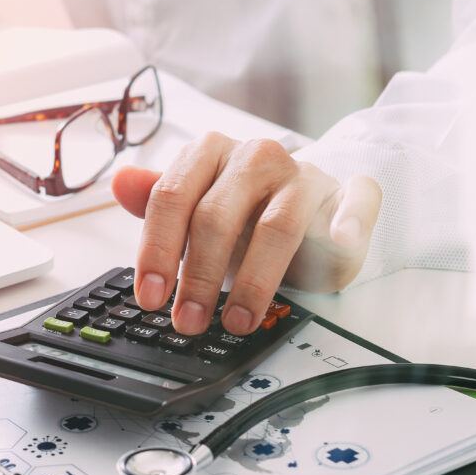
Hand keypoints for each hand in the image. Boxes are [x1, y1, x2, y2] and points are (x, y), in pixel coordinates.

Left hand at [112, 132, 381, 335]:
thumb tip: (120, 182)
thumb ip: (160, 200)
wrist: (311, 198)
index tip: (151, 298)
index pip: (172, 197)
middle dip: (198, 276)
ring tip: (237, 321)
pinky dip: (348, 226)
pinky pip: (355, 203)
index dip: (157, 251)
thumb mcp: (197, 206)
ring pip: (278, 226)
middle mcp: (256, 157)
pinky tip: (337, 247)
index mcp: (210, 153)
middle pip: (218, 216)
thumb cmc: (245, 210)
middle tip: (188, 321)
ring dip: (255, 280)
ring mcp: (304, 175)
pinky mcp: (348, 194)